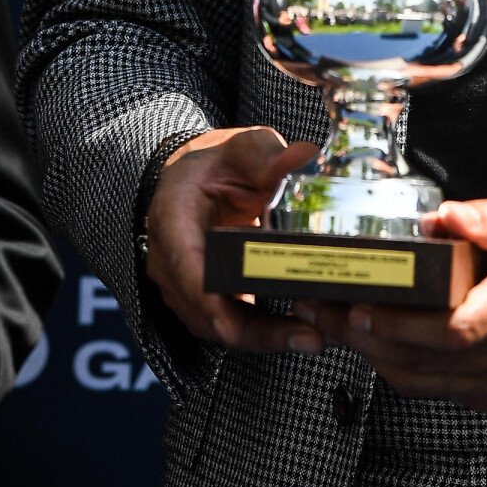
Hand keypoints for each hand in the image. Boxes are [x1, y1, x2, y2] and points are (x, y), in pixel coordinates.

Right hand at [144, 126, 324, 354]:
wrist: (202, 174)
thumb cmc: (219, 162)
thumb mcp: (244, 149)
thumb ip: (268, 156)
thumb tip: (303, 156)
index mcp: (172, 217)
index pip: (184, 265)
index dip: (205, 299)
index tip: (230, 326)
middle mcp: (171, 259)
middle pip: (206, 309)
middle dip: (255, 331)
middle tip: (307, 336)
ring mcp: (187, 284)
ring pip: (221, 325)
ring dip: (265, 337)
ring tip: (314, 338)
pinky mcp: (208, 296)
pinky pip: (233, 321)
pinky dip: (266, 331)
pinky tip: (305, 331)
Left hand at [292, 191, 486, 414]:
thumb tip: (448, 217)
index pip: (454, 328)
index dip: (403, 322)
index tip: (364, 302)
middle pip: (428, 360)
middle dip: (369, 336)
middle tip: (328, 307)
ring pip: (427, 382)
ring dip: (376, 355)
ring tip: (340, 322)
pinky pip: (440, 391)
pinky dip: (403, 369)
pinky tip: (381, 342)